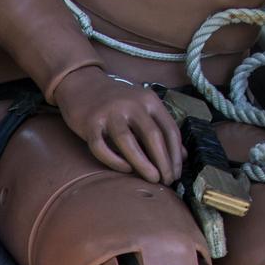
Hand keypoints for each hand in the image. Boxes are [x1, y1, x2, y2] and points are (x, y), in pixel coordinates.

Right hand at [49, 66, 181, 184]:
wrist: (82, 84)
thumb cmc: (117, 101)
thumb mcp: (144, 108)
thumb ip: (162, 129)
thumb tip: (182, 156)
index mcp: (149, 101)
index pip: (169, 129)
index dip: (175, 154)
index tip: (176, 174)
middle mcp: (131, 105)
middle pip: (152, 135)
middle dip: (163, 161)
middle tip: (167, 181)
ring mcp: (110, 113)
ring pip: (128, 141)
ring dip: (143, 163)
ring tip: (152, 179)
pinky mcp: (90, 123)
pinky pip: (101, 146)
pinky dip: (114, 160)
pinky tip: (125, 169)